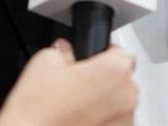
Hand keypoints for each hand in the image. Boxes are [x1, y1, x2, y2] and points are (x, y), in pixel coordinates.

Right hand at [0, 40, 136, 125]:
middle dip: (103, 80)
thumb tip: (65, 51)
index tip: (89, 62)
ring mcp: (125, 121)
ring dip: (104, 103)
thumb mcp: (45, 60)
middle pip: (122, 79)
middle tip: (77, 85)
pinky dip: (102, 121)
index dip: (101, 55)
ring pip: (119, 104)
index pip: (119, 52)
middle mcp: (127, 95)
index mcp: (115, 69)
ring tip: (75, 107)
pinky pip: (114, 123)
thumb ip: (63, 49)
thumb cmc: (39, 109)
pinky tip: (79, 121)